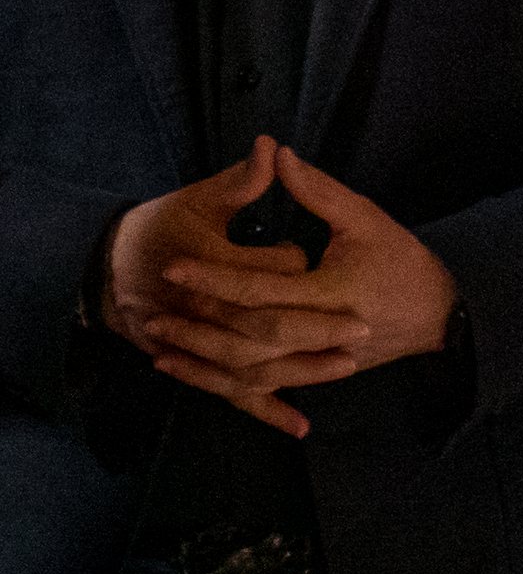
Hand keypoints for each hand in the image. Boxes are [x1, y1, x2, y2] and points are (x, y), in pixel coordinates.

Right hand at [104, 139, 346, 434]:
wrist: (110, 270)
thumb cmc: (159, 228)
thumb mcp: (199, 200)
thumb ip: (240, 181)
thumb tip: (273, 147)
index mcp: (200, 268)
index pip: (256, 275)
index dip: (298, 270)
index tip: (345, 270)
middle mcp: (196, 314)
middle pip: (261, 328)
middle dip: (313, 330)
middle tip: (362, 328)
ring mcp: (197, 346)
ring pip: (252, 367)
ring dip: (300, 370)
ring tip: (348, 365)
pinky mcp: (201, 367)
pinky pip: (236, 395)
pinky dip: (268, 411)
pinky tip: (302, 425)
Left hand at [127, 144, 461, 438]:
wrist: (441, 312)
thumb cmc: (402, 260)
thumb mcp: (366, 218)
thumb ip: (319, 190)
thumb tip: (277, 153)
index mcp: (336, 291)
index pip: (264, 289)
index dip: (216, 278)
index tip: (175, 266)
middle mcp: (328, 333)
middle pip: (253, 337)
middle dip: (202, 324)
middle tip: (158, 307)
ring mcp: (324, 361)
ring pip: (254, 371)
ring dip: (203, 360)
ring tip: (161, 343)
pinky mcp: (319, 374)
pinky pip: (265, 389)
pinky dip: (224, 385)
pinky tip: (190, 373)